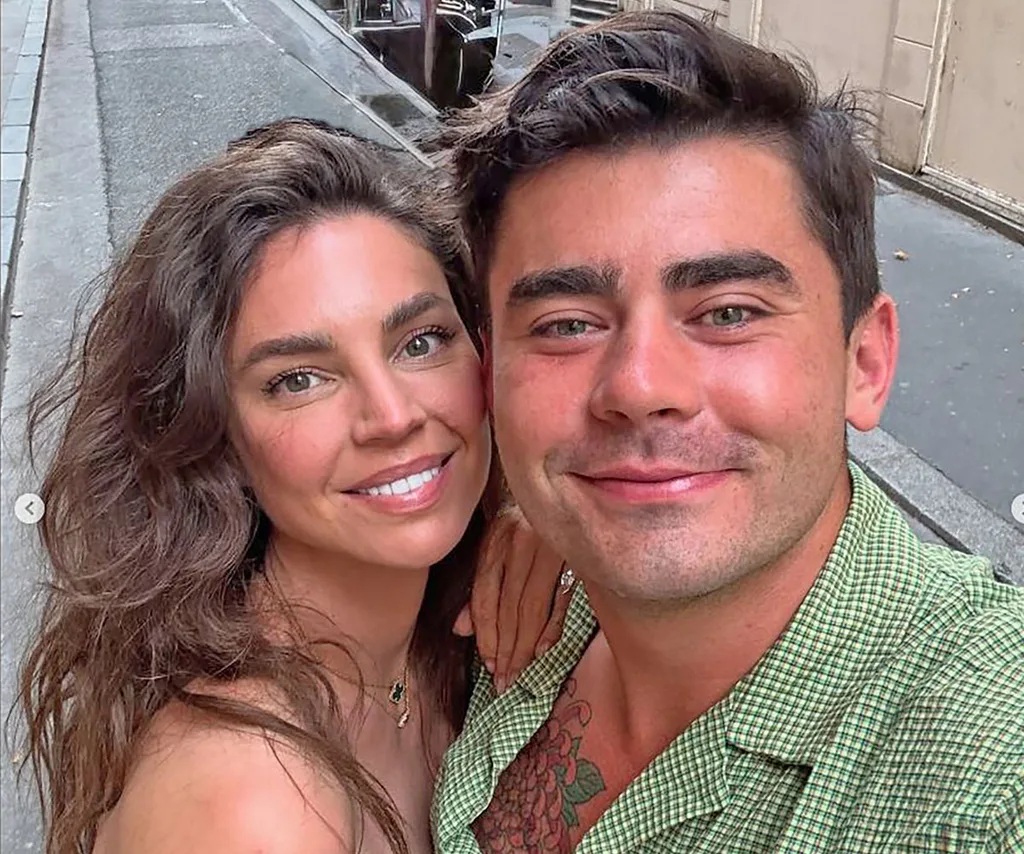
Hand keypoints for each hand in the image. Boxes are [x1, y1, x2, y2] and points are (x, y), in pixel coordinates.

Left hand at [453, 506, 575, 693]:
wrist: (560, 482)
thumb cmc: (522, 522)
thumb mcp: (495, 546)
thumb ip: (480, 587)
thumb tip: (460, 630)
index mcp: (497, 539)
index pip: (486, 597)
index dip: (486, 635)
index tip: (488, 664)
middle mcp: (520, 543)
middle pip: (510, 608)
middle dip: (506, 649)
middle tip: (504, 680)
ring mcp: (550, 547)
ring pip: (534, 608)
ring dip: (525, 646)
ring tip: (518, 671)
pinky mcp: (576, 554)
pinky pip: (562, 600)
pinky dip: (552, 627)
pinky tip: (543, 649)